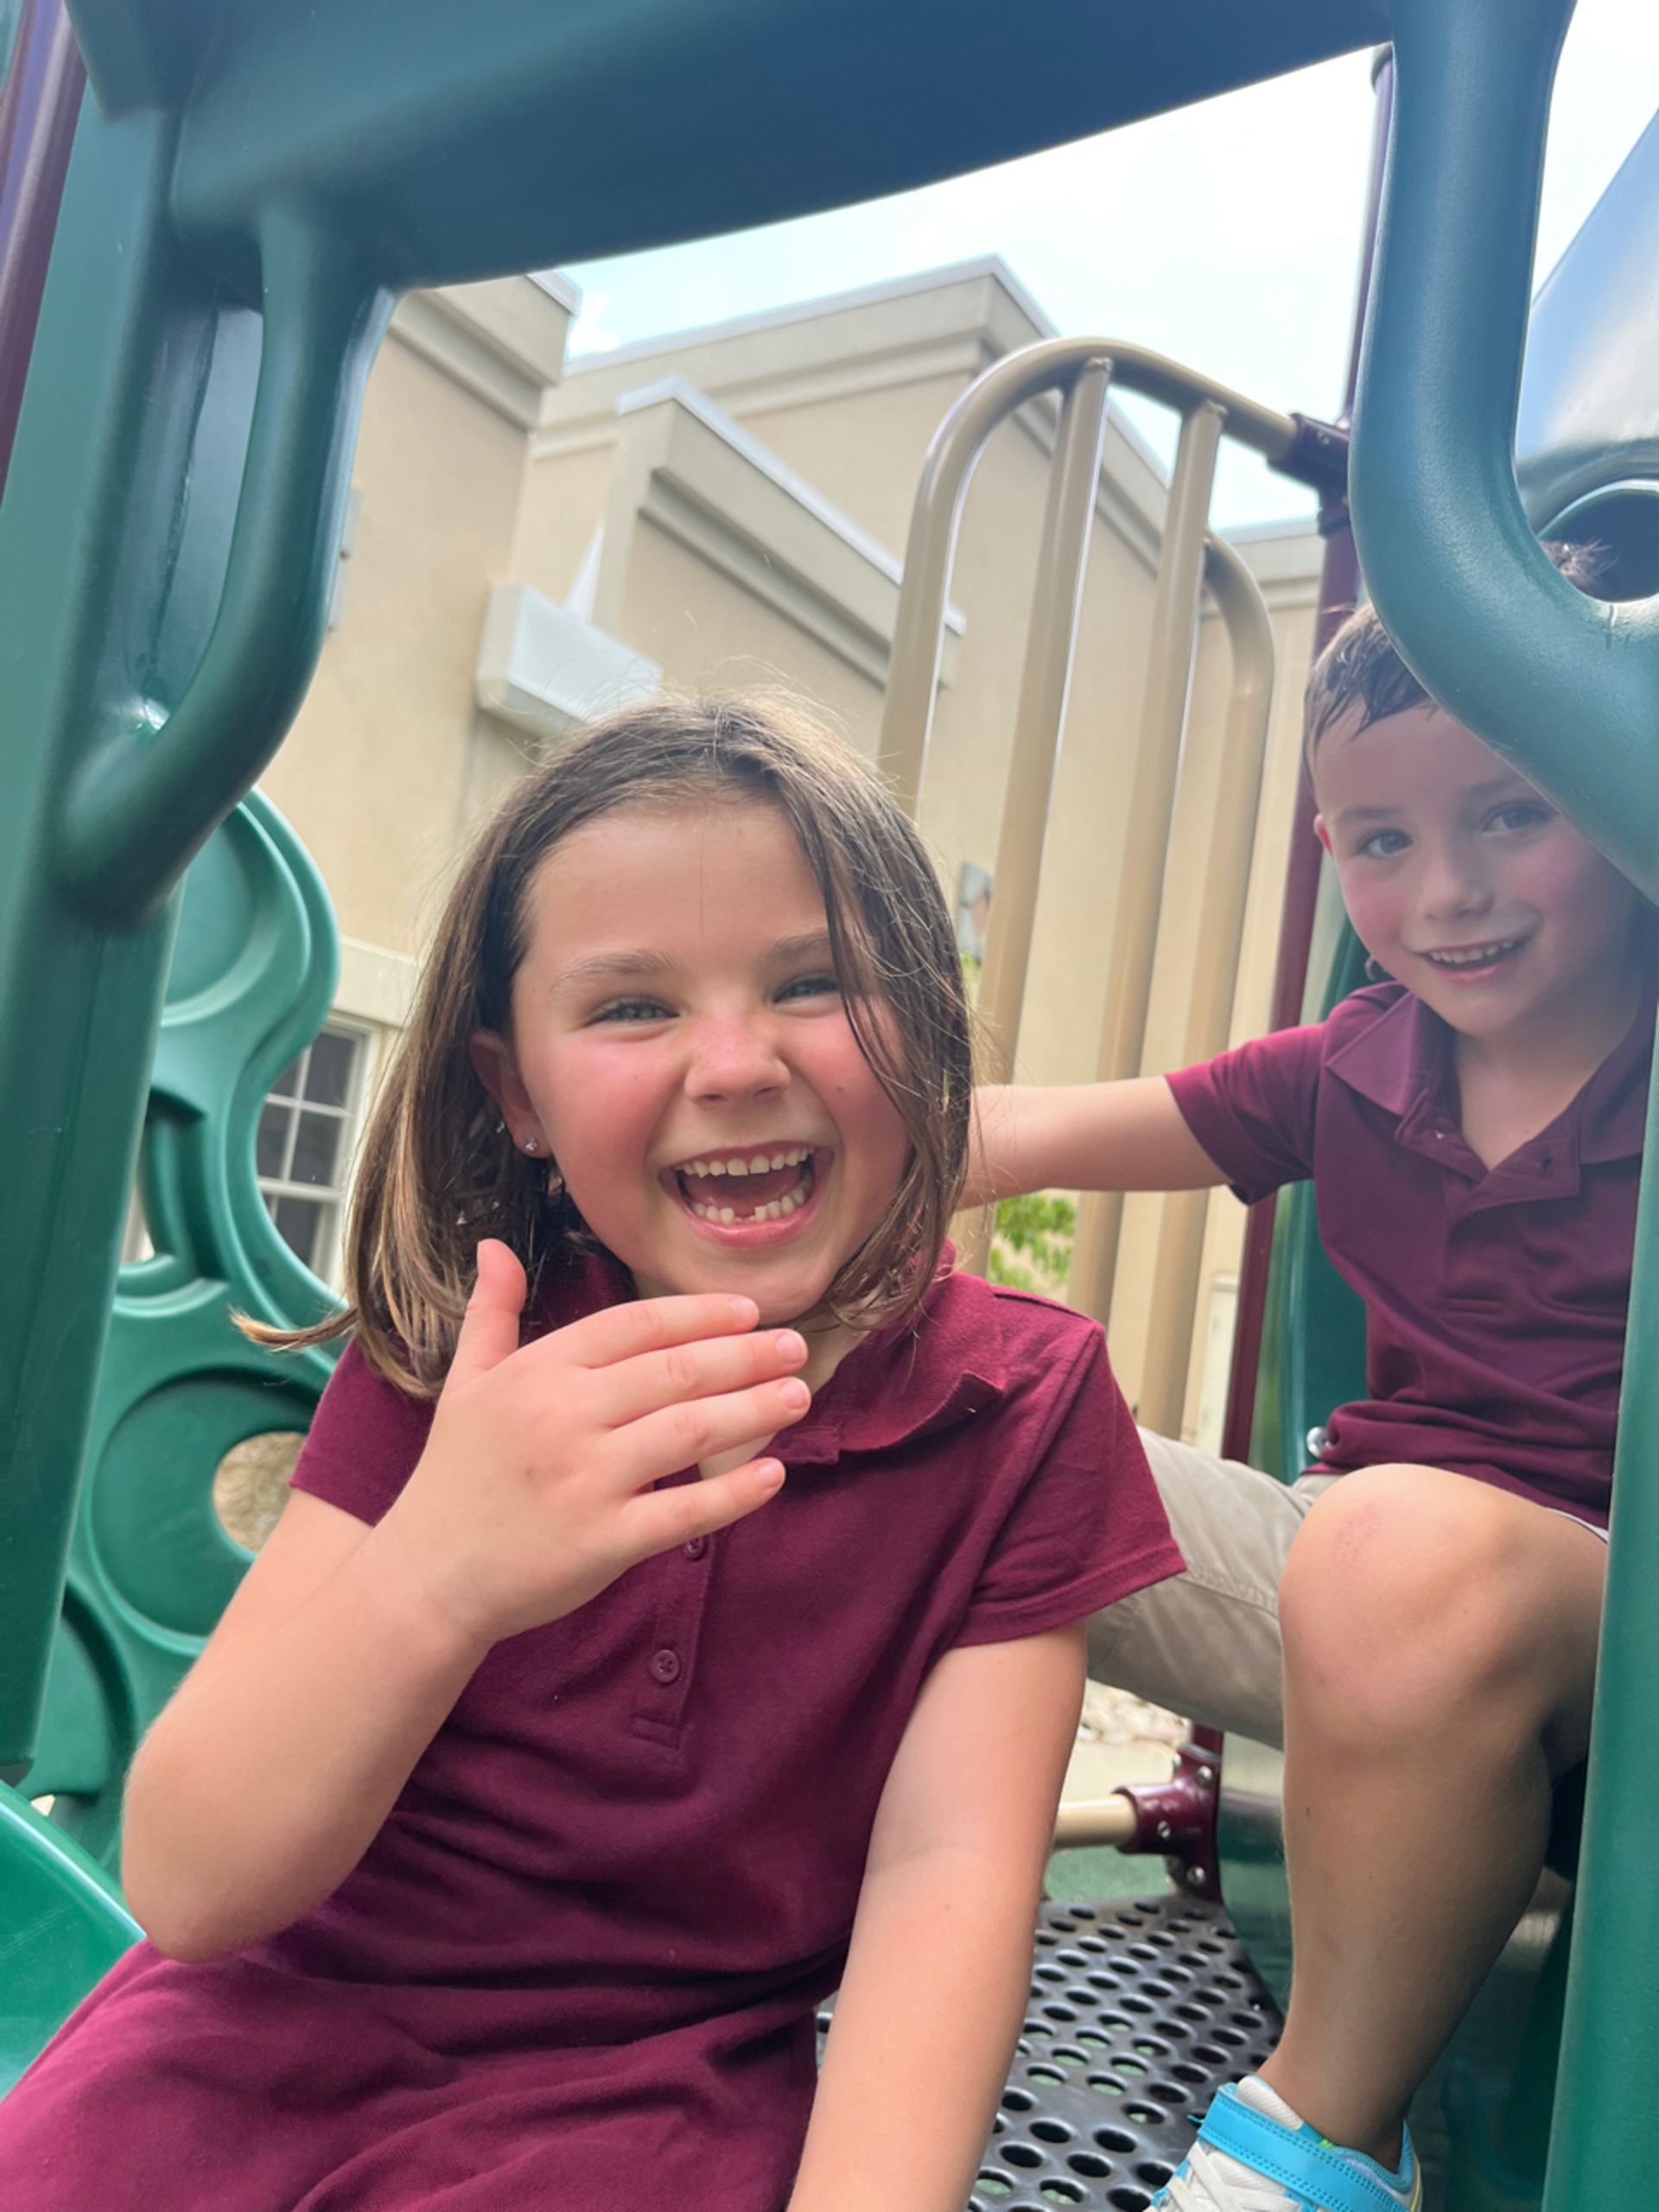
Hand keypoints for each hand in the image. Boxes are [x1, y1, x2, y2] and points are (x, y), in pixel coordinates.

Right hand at [372, 1241, 807, 1651]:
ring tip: (798, 1395)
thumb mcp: (466, 1382)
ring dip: (755, 1409)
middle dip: (746, 1355)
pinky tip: (773, 1474)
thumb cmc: (456, 1474)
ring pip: (691, 1431)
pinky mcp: (603, 1542)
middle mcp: (564, 1417)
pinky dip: (734, 1493)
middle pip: (676, 1371)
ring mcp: (586, 1481)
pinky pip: (684, 1512)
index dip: (699, 1314)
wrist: (429, 1575)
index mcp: (537, 1372)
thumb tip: (496, 1245)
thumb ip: (492, 1312)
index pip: (635, 1326)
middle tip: (797, 1347)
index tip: (750, 1311)